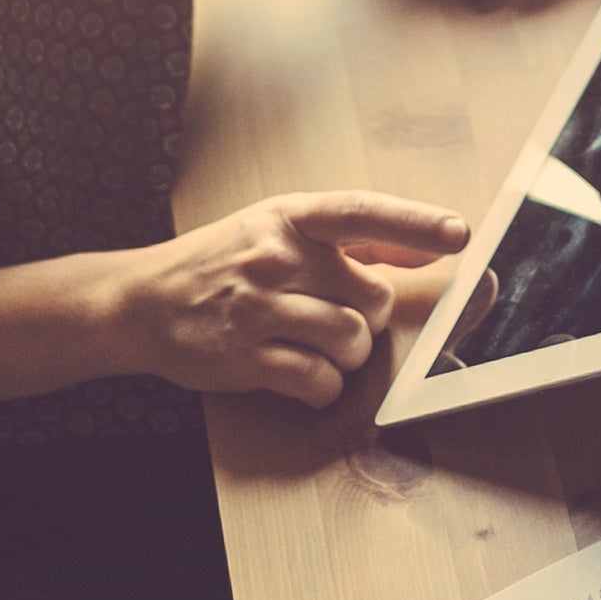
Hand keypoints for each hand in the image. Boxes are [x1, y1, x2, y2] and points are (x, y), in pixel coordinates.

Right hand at [105, 190, 469, 408]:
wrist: (140, 300)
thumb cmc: (224, 262)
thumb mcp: (280, 228)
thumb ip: (355, 238)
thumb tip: (431, 240)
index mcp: (290, 216)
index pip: (362, 211)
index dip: (415, 222)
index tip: (460, 233)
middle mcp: (275, 256)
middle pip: (371, 296)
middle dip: (368, 316)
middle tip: (333, 314)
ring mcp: (257, 307)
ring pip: (350, 340)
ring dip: (347, 355)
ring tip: (316, 345)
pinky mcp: (243, 357)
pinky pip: (317, 381)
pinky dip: (322, 388)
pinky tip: (302, 376)